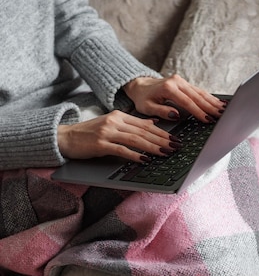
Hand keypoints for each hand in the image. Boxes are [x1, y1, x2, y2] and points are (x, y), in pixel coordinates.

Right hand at [58, 110, 181, 161]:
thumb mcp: (112, 125)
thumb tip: (153, 124)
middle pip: (143, 132)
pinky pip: (121, 150)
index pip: (145, 125)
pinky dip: (134, 155)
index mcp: (119, 116)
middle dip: (162, 140)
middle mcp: (114, 122)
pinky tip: (145, 159)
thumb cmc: (90, 134)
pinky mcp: (100, 144)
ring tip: (165, 153)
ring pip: (135, 140)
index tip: (175, 139)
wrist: (66, 137)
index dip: (162, 132)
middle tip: (175, 147)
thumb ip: (132, 124)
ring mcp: (107, 132)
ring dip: (152, 147)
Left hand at [123, 74, 225, 121]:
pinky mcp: (183, 83)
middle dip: (210, 106)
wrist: (139, 85)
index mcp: (168, 88)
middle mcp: (176, 82)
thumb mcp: (147, 108)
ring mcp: (181, 81)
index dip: (198, 112)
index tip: (207, 119)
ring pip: (200, 92)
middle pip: (197, 96)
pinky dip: (208, 97)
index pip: (187, 102)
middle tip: (221, 115)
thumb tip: (176, 115)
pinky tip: (216, 102)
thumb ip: (162, 111)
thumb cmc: (142, 98)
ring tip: (223, 109)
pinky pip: (198, 90)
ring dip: (212, 101)